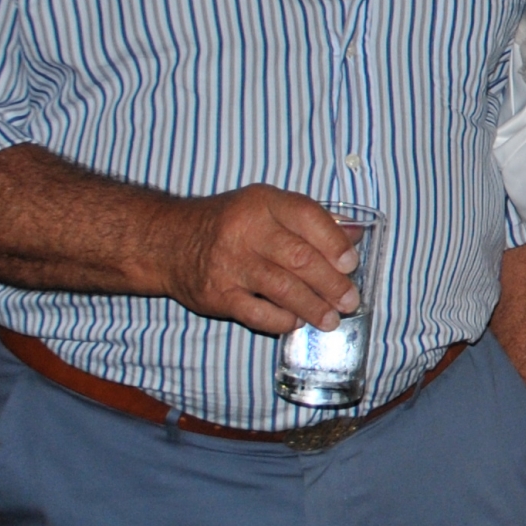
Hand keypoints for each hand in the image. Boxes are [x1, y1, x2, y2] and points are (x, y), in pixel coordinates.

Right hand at [160, 186, 363, 333]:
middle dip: (331, 283)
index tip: (351, 264)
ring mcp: (229, 264)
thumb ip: (310, 220)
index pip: (306, 217)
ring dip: (313, 307)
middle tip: (350, 300)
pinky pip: (257, 313)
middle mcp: (245, 230)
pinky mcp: (217, 294)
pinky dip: (281, 321)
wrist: (168, 241)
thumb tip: (357, 235)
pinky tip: (295, 322)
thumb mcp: (266, 207)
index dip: (334, 242)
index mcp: (263, 202)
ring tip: (331, 319)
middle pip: (299, 258)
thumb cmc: (229, 223)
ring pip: (282, 288)